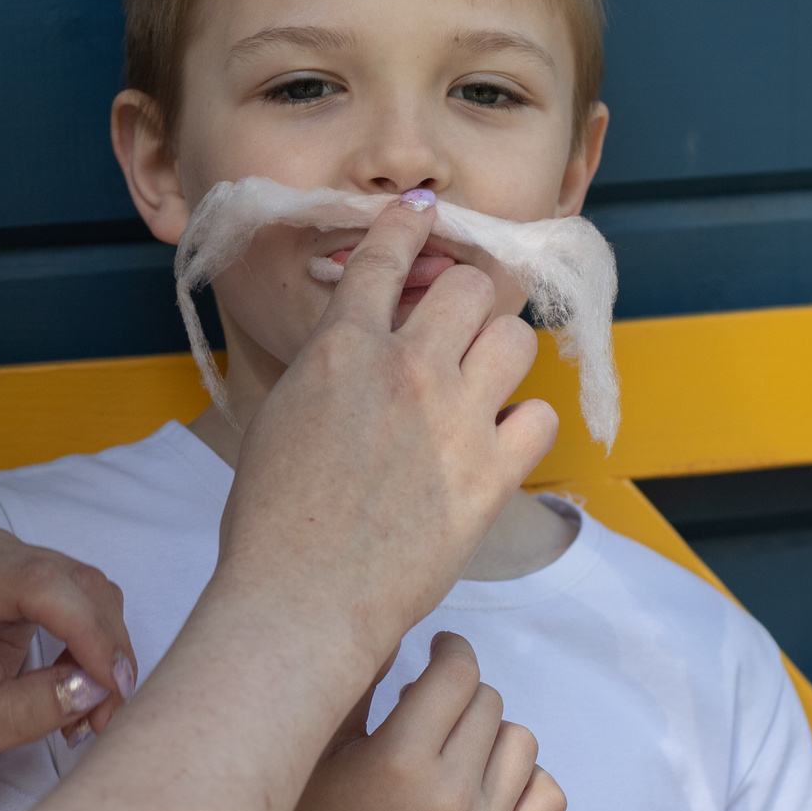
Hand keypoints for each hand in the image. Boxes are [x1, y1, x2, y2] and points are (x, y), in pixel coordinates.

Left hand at [0, 518, 134, 790]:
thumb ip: (18, 715)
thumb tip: (94, 687)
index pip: (35, 583)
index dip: (88, 631)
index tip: (113, 691)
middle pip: (70, 581)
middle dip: (104, 650)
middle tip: (106, 719)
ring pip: (85, 587)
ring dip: (104, 650)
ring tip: (90, 714)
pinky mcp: (16, 570)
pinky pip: (79, 596)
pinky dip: (94, 644)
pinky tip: (78, 689)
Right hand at [217, 195, 560, 665]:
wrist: (301, 598)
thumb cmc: (271, 522)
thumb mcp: (278, 419)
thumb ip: (325, 372)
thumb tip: (353, 353)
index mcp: (340, 349)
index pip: (384, 258)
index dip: (407, 227)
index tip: (422, 212)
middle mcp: (405, 368)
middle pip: (469, 288)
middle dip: (466, 304)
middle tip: (458, 332)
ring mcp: (454, 419)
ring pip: (515, 339)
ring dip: (501, 355)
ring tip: (484, 384)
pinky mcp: (491, 474)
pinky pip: (540, 418)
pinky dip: (522, 427)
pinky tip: (499, 444)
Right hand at [251, 632, 565, 810]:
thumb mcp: (319, 748)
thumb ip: (361, 682)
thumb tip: (397, 623)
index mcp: (398, 763)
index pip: (456, 674)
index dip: (449, 650)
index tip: (437, 650)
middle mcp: (448, 800)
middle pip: (488, 703)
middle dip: (460, 693)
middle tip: (427, 707)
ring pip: (522, 742)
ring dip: (490, 732)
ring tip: (452, 745)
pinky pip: (546, 797)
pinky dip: (523, 778)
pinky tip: (484, 778)